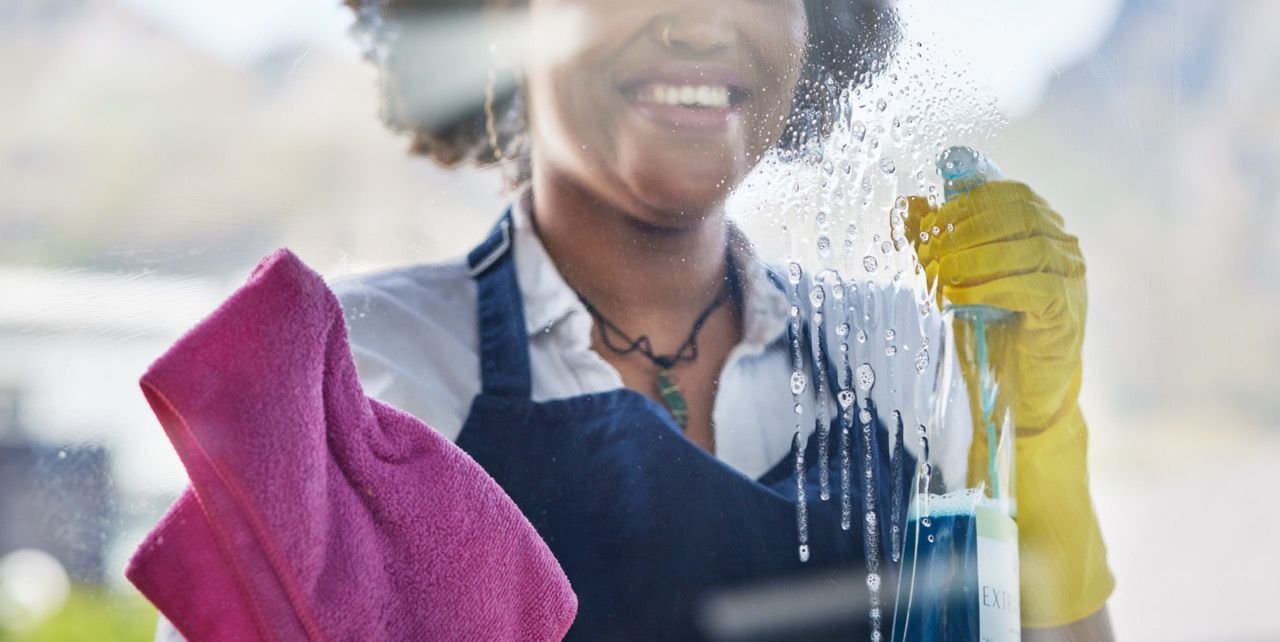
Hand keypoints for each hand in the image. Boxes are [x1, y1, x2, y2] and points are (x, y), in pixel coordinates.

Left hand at [905, 181, 1085, 433]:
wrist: (1019, 389)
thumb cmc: (989, 329)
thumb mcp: (957, 278)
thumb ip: (938, 241)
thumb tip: (911, 203)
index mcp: (1040, 230)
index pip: (1012, 194)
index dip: (968, 202)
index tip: (931, 223)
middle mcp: (1062, 248)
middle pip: (1020, 214)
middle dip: (966, 228)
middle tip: (930, 250)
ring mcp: (1070, 279)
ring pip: (1029, 247)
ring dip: (975, 257)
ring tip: (941, 274)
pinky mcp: (1066, 314)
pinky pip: (1036, 288)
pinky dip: (991, 288)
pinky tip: (959, 299)